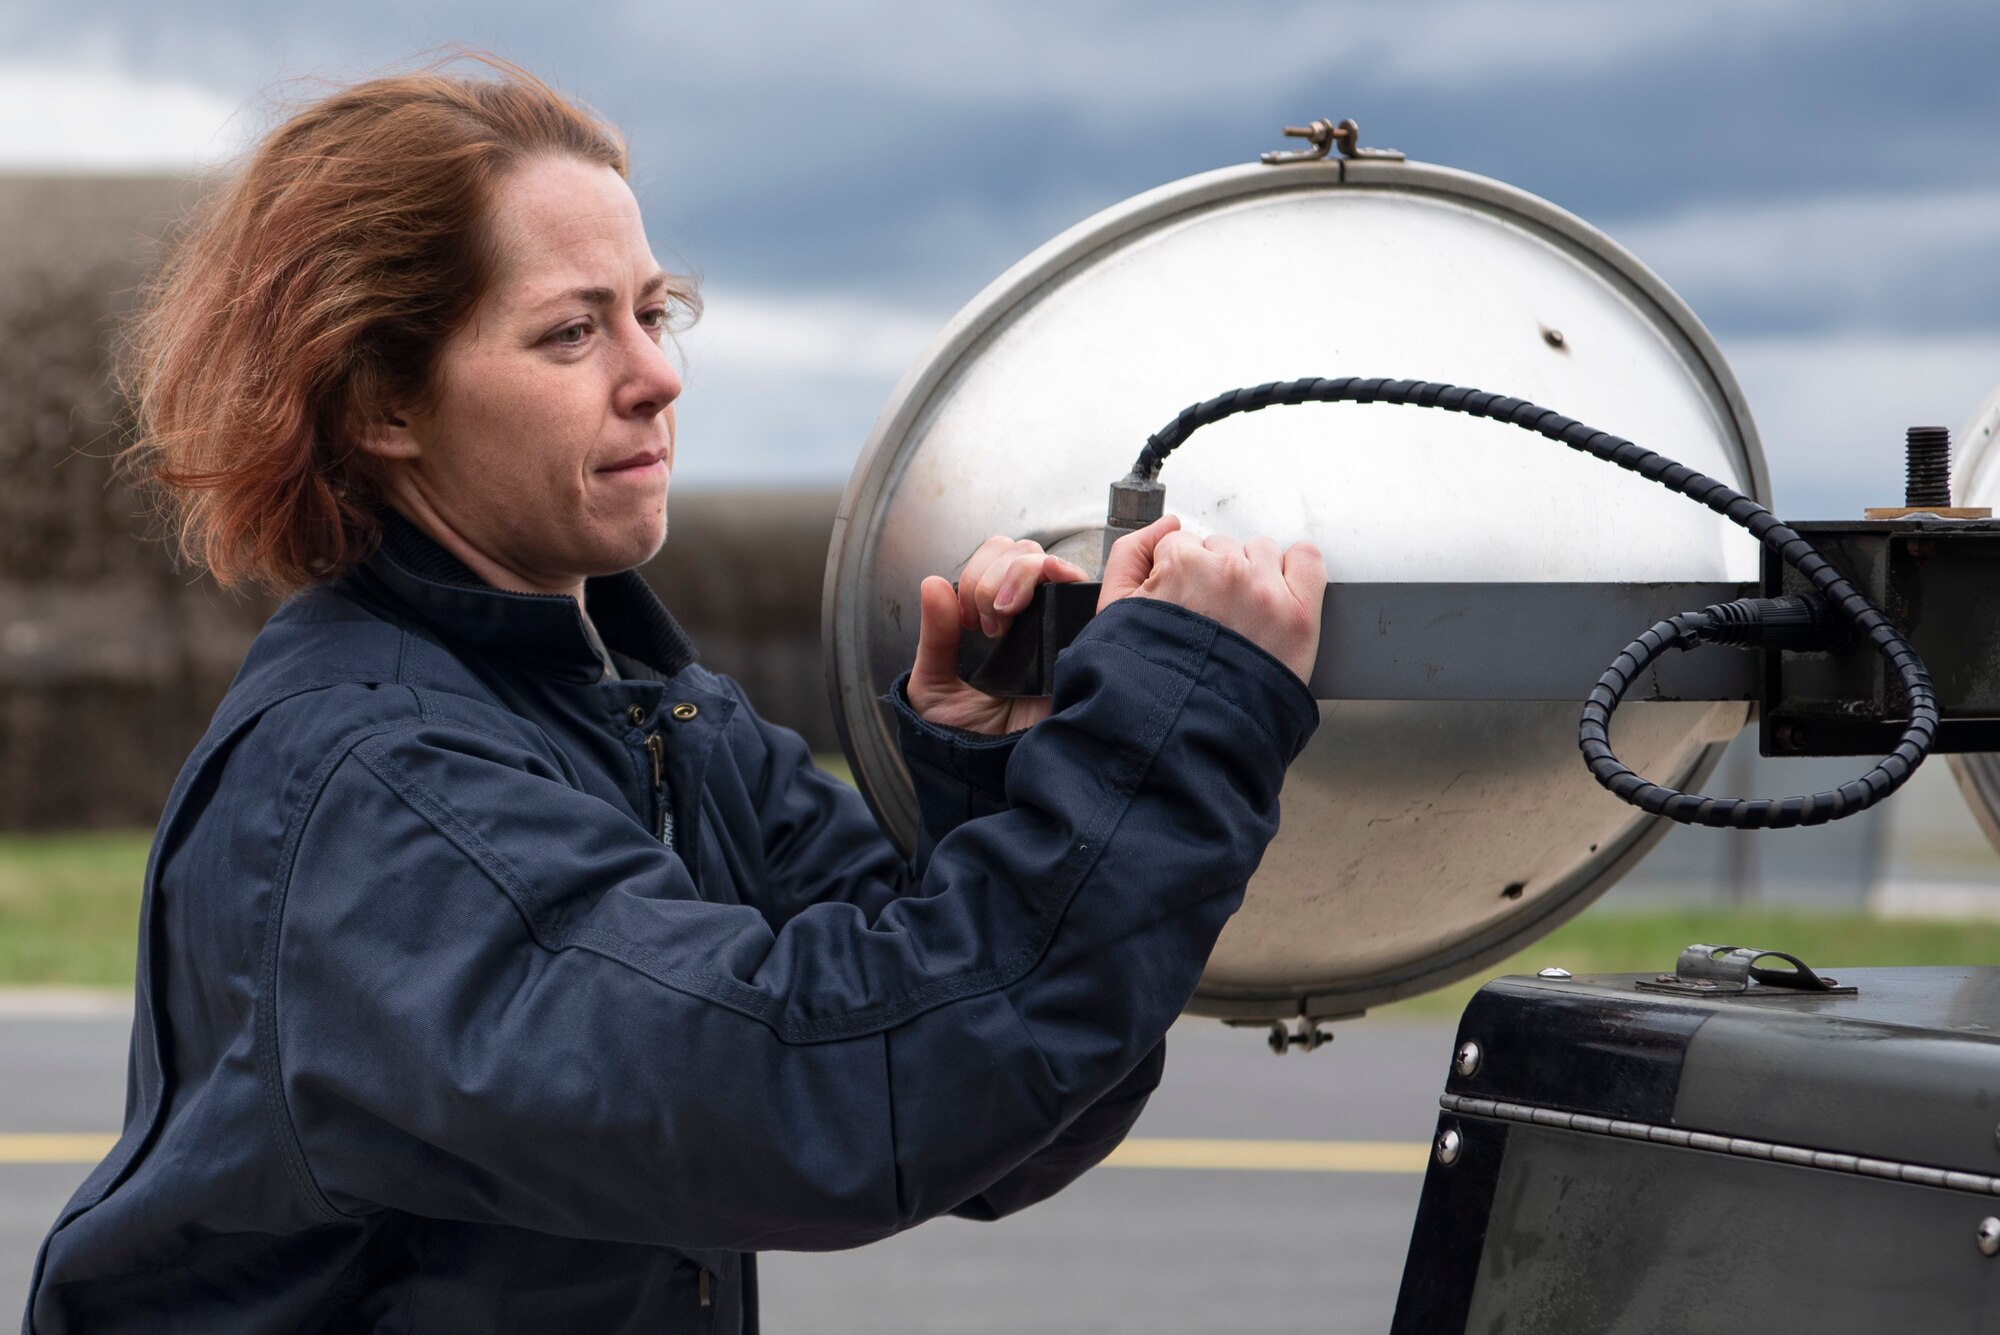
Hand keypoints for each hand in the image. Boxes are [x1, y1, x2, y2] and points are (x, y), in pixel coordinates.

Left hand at [908, 537, 1088, 733]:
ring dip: (1023, 574)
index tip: (968, 619)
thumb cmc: (963, 736)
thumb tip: (933, 582)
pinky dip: (1066, 578)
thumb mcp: (933, 684)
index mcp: (987, 619)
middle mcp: (1023, 618)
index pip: (991, 561)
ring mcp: (1053, 627)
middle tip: (987, 622)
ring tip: (1007, 616)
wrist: (990, 773)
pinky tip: (1047, 596)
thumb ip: (934, 636)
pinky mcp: (1078, 641)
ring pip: (1049, 565)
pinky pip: (1083, 593)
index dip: (978, 576)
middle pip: (1020, 553)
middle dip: (997, 574)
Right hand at [1100, 515, 1324, 683]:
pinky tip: (1276, 602)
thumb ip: (1129, 555)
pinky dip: (1295, 572)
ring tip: (1239, 621)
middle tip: (1211, 621)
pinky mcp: (1301, 613)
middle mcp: (1227, 572)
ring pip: (1261, 552)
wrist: (1189, 732)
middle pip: (1224, 548)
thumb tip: (1164, 525)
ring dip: (1252, 576)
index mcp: (1181, 565)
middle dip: (1216, 577)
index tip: (1185, 606)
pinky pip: (1307, 559)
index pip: (1183, 545)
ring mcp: (1267, 591)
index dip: (1180, 578)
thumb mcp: (1114, 614)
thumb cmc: (1151, 680)